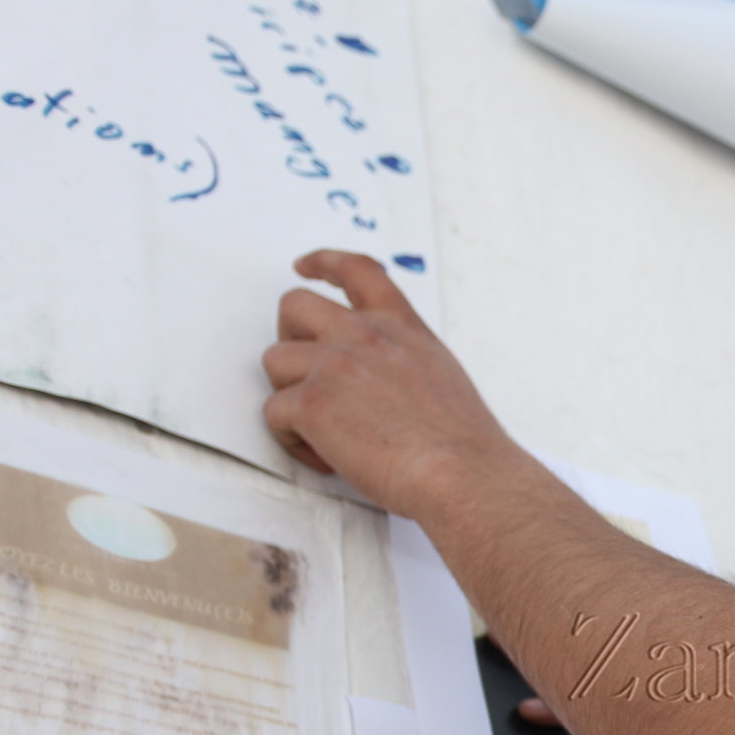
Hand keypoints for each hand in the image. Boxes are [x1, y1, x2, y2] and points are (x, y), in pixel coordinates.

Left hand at [262, 250, 518, 516]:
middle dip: (288, 335)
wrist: (461, 473)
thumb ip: (402, 357)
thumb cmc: (460, 442)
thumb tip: (380, 376)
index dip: (323, 262)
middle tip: (303, 371)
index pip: (356, 270)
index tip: (304, 266)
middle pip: (294, 306)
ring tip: (322, 429)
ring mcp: (333, 365)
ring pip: (275, 360)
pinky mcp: (311, 404)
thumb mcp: (440, 373)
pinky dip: (292, 439)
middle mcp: (364, 335)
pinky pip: (274, 413)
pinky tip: (324, 457)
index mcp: (400, 326)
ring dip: (289, 393)